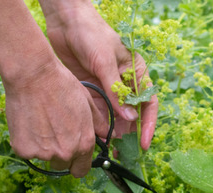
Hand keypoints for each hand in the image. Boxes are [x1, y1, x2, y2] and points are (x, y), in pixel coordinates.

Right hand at [2, 60, 105, 176]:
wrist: (33, 75)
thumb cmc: (62, 85)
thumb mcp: (87, 103)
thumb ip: (98, 124)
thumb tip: (108, 136)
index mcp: (84, 144)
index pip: (81, 170)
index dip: (77, 163)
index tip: (72, 157)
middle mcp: (66, 152)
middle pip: (62, 165)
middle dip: (59, 153)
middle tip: (52, 131)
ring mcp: (44, 153)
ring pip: (44, 158)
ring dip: (42, 147)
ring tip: (39, 122)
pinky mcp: (24, 149)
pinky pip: (26, 152)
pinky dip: (25, 141)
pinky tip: (27, 122)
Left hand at [40, 1, 158, 149]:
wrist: (65, 21)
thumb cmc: (91, 33)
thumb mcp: (105, 62)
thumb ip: (116, 91)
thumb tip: (130, 120)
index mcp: (136, 73)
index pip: (148, 103)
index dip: (148, 125)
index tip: (143, 143)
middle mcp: (124, 83)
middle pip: (131, 115)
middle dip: (127, 134)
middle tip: (120, 151)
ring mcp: (107, 88)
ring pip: (113, 117)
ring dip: (111, 132)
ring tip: (107, 148)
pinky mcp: (90, 90)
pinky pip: (97, 112)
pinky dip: (96, 124)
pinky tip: (94, 136)